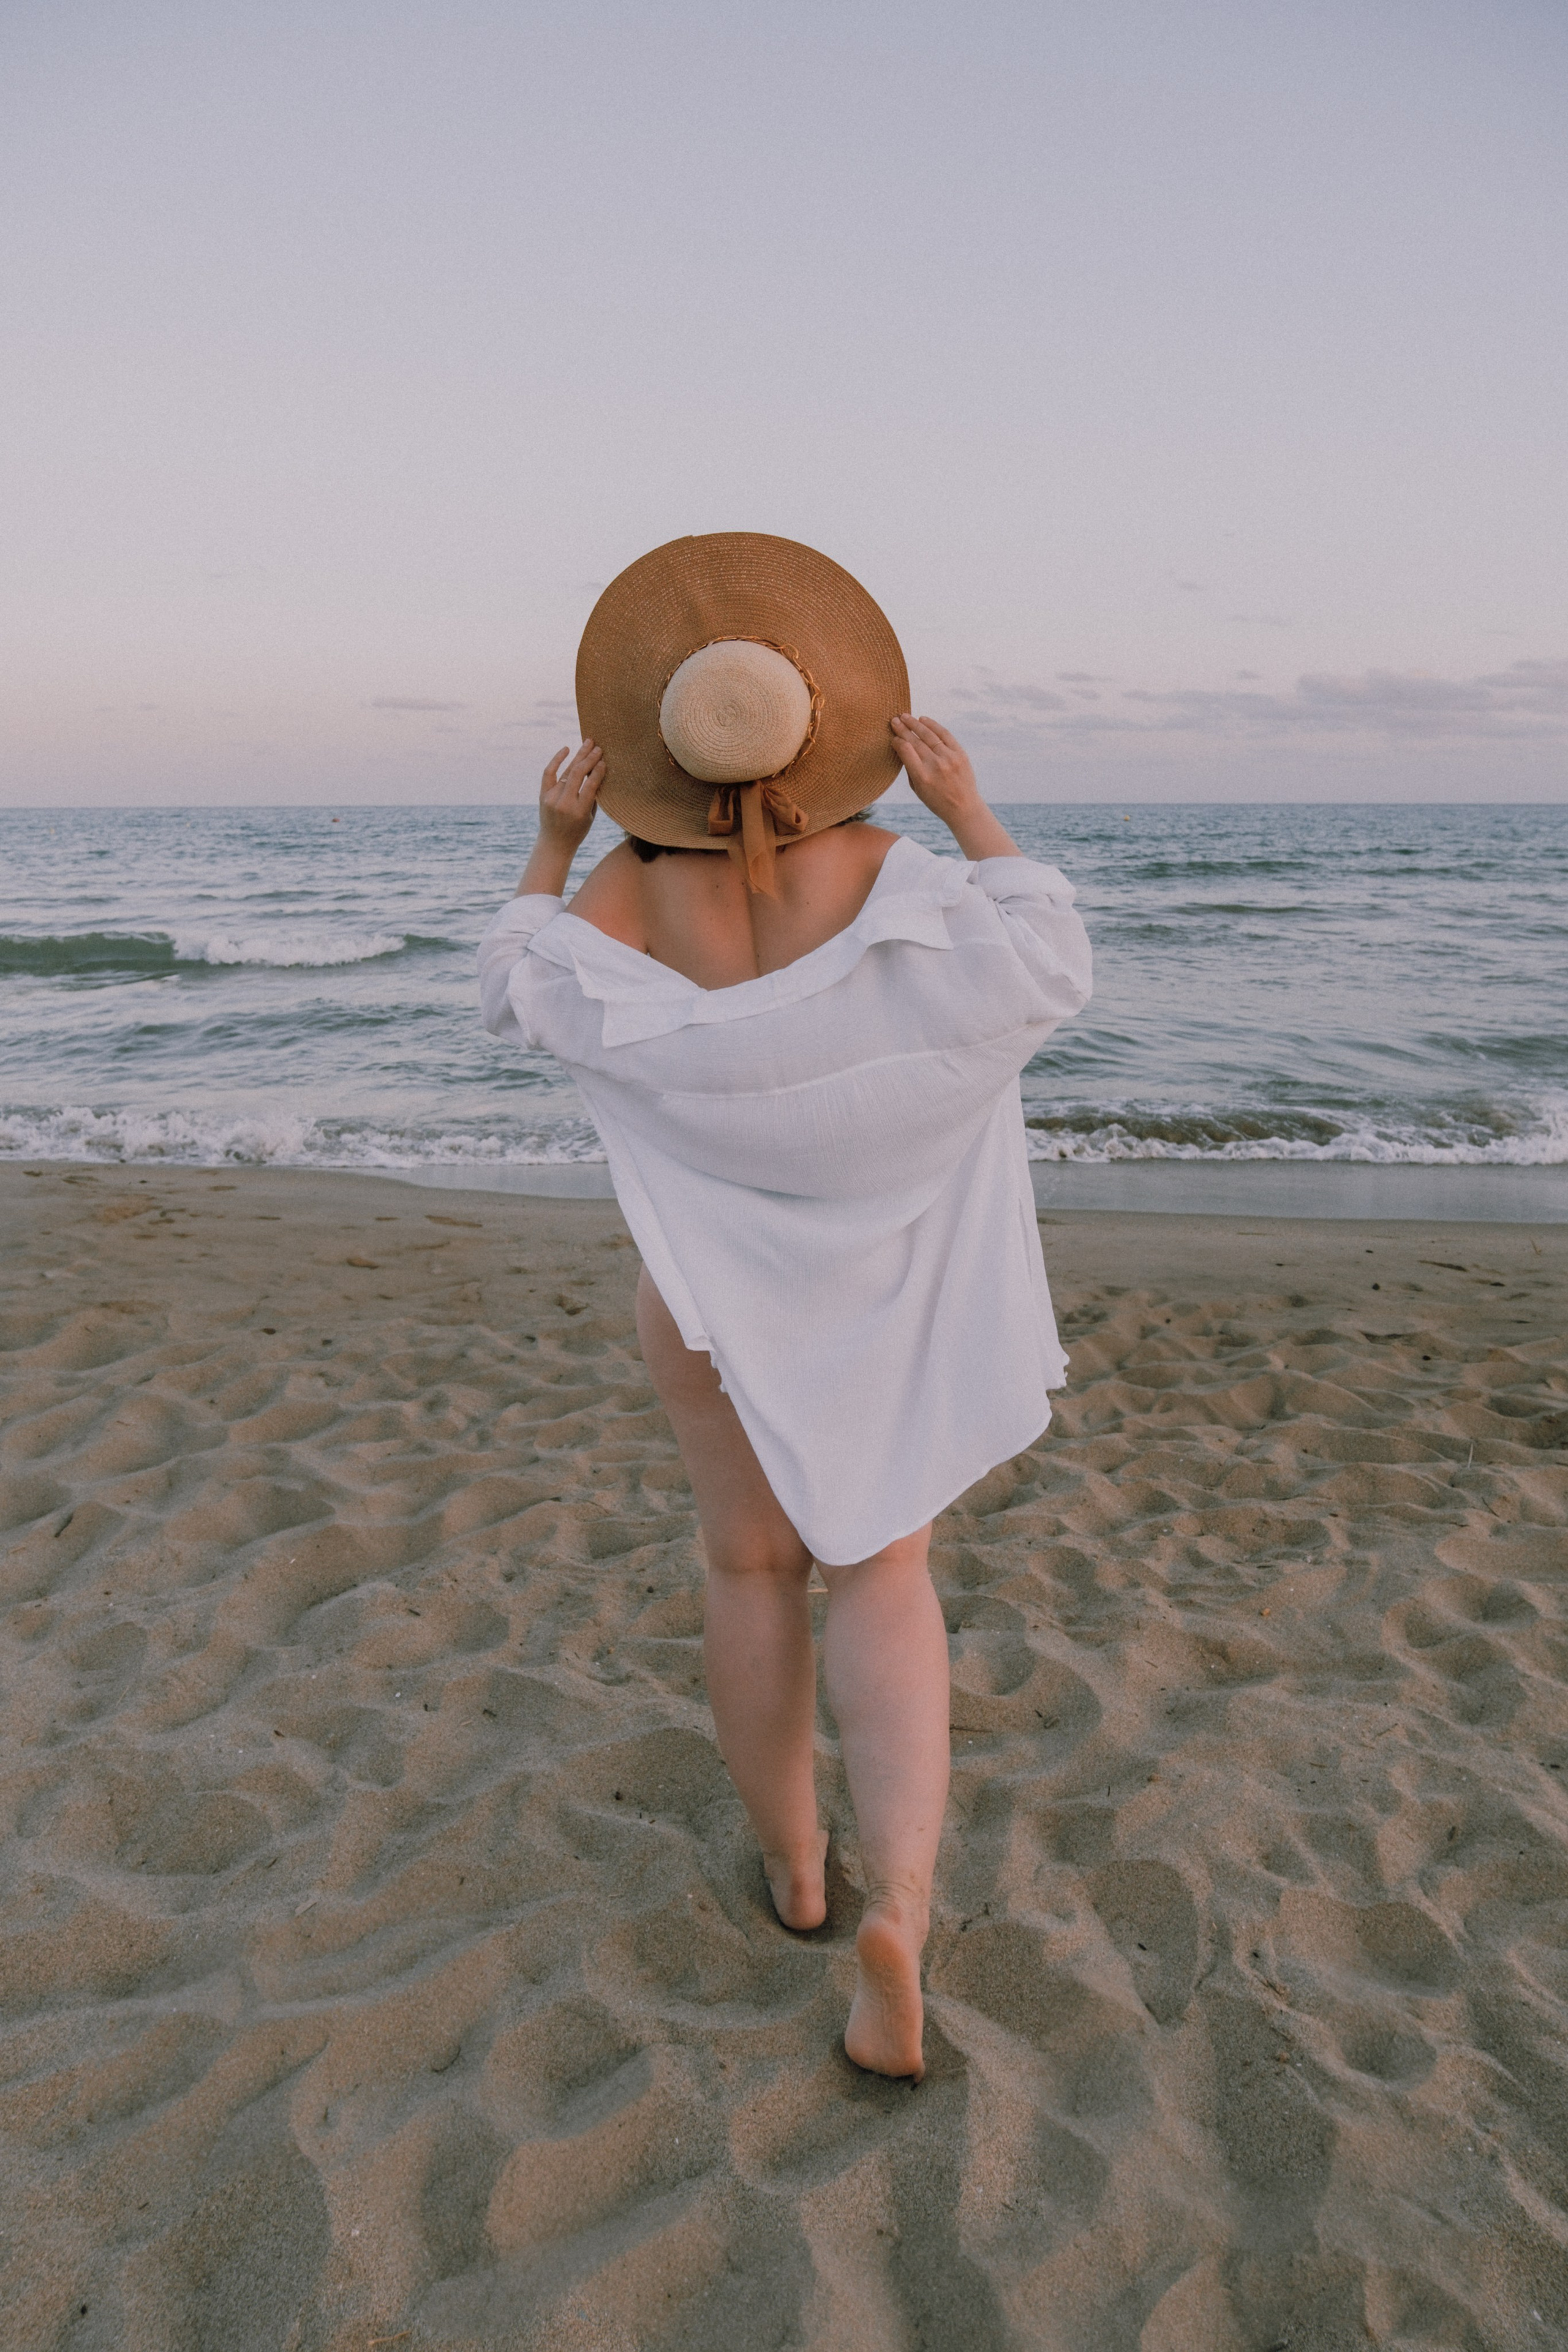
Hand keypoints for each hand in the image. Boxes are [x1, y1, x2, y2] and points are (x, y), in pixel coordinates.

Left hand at [538, 739, 604, 849]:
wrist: (554, 843)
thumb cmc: (577, 831)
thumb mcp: (590, 817)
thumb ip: (593, 796)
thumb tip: (598, 771)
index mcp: (579, 811)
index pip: (590, 785)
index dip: (598, 771)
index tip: (604, 761)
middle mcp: (564, 803)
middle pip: (578, 774)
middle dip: (590, 759)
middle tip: (599, 748)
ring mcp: (552, 798)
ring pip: (567, 771)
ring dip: (578, 755)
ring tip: (588, 743)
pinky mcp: (543, 795)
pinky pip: (549, 773)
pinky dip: (557, 759)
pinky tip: (566, 749)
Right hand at [891, 716, 1017, 858]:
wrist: (963, 807)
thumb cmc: (936, 800)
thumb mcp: (917, 789)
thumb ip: (909, 768)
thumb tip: (901, 746)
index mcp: (922, 777)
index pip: (905, 750)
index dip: (897, 741)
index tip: (893, 738)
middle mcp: (936, 765)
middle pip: (915, 741)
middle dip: (902, 728)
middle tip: (894, 720)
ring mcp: (949, 758)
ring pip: (929, 735)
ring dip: (915, 723)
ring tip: (905, 716)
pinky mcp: (960, 753)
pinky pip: (944, 734)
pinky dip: (933, 725)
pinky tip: (923, 719)